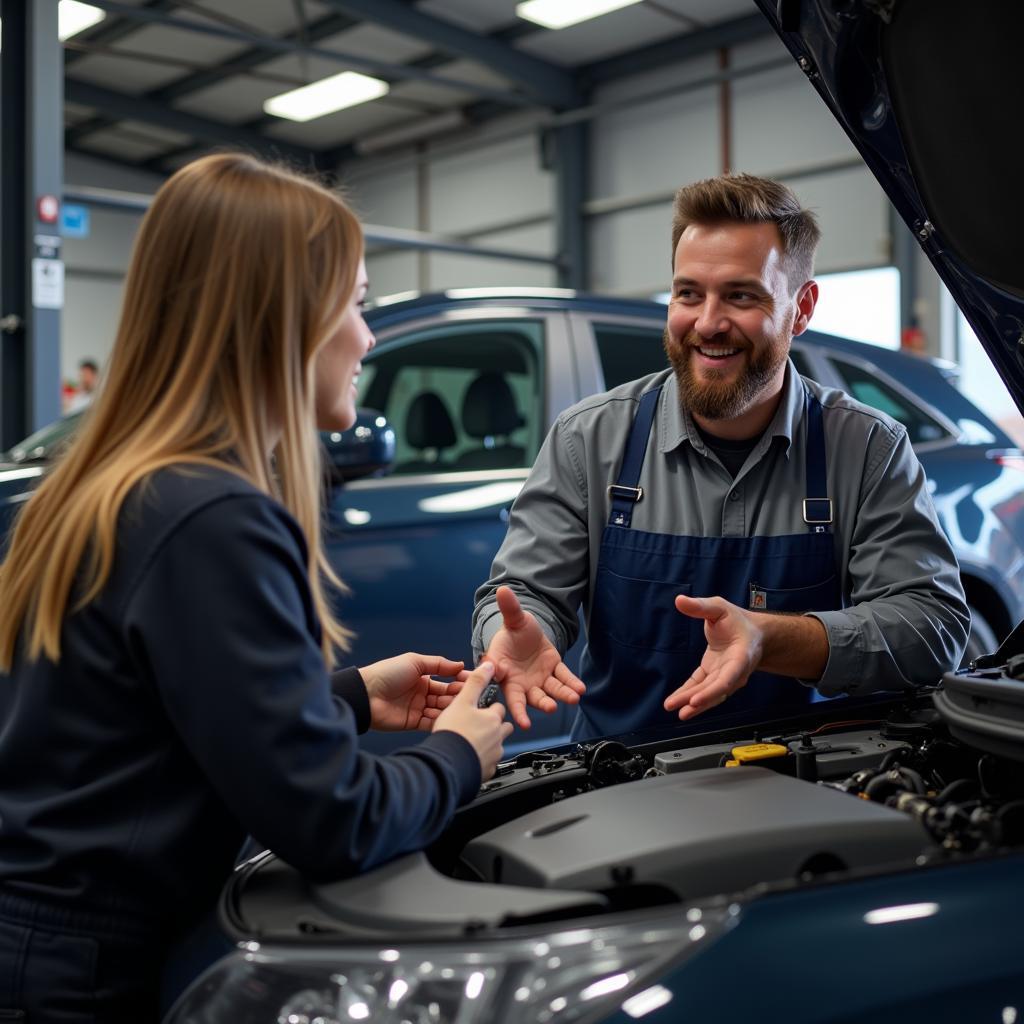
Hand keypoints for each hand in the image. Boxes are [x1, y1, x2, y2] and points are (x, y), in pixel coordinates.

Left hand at [360, 653, 464, 731]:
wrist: (365, 694)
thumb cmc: (387, 673)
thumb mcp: (414, 662)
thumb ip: (439, 664)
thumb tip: (460, 664)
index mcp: (423, 678)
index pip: (447, 680)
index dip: (459, 681)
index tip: (474, 681)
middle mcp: (422, 693)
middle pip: (446, 696)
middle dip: (457, 695)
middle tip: (471, 696)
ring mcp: (418, 708)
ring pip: (440, 709)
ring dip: (450, 708)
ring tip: (461, 707)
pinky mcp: (412, 722)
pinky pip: (430, 723)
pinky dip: (440, 721)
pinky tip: (449, 718)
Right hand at [434, 662, 513, 779]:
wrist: (448, 765)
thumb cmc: (454, 733)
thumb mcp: (462, 701)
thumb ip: (476, 682)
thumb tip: (489, 664)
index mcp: (493, 718)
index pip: (499, 708)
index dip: (490, 708)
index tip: (482, 709)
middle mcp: (498, 736)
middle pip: (504, 728)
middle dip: (496, 726)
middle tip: (480, 727)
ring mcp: (494, 755)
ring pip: (497, 747)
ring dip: (489, 744)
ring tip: (473, 744)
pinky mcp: (487, 771)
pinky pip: (489, 764)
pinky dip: (482, 761)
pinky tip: (470, 760)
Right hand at [482, 586, 585, 729]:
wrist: (526, 630)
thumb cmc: (513, 631)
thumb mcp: (513, 619)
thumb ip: (508, 608)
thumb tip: (502, 590)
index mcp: (507, 675)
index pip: (512, 696)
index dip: (517, 709)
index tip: (524, 724)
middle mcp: (523, 682)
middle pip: (533, 698)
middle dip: (542, 704)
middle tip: (551, 708)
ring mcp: (540, 677)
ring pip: (551, 690)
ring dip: (562, 695)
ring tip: (573, 698)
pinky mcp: (554, 670)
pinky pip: (564, 678)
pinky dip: (572, 683)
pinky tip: (580, 688)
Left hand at [663, 595, 762, 720]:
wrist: (753, 634)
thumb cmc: (738, 621)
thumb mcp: (720, 608)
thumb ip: (700, 606)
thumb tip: (679, 600)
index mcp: (741, 656)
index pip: (729, 677)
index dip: (713, 690)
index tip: (697, 699)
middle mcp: (735, 672)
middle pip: (717, 690)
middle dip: (700, 701)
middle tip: (683, 711)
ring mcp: (724, 676)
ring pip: (709, 693)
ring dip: (693, 704)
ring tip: (675, 711)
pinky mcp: (713, 676)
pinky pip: (701, 688)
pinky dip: (688, 695)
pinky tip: (675, 702)